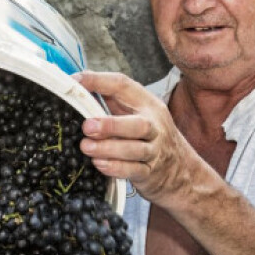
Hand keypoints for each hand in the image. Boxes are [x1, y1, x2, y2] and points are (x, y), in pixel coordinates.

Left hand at [74, 71, 197, 203]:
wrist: (180, 169)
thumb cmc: (147, 135)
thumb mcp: (135, 112)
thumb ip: (111, 99)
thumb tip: (78, 83)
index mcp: (147, 104)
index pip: (123, 86)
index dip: (98, 81)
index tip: (74, 81)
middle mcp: (154, 126)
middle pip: (137, 124)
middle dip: (110, 125)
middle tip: (87, 126)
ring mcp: (154, 151)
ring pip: (135, 150)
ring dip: (108, 149)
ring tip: (86, 147)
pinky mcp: (150, 173)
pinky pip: (134, 171)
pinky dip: (116, 168)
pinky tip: (99, 164)